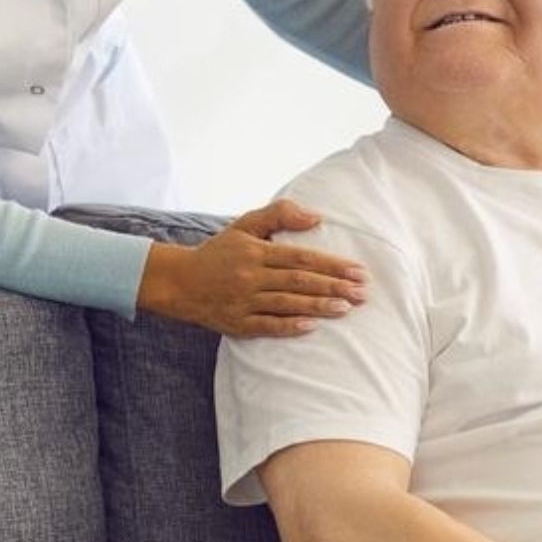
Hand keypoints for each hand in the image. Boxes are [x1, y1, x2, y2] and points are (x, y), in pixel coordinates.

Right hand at [136, 198, 367, 337]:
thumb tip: (316, 217)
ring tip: (346, 308)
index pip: (301, 258)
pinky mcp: (236, 323)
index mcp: (256, 251)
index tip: (358, 271)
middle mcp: (251, 276)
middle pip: (299, 281)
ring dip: (318, 306)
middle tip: (362, 293)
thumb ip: (279, 215)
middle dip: (334, 287)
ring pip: (287, 304)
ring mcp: (243, 302)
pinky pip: (266, 326)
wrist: (178, 281)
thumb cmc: (219, 251)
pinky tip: (311, 326)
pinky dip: (289, 326)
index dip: (331, 265)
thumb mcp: (244, 225)